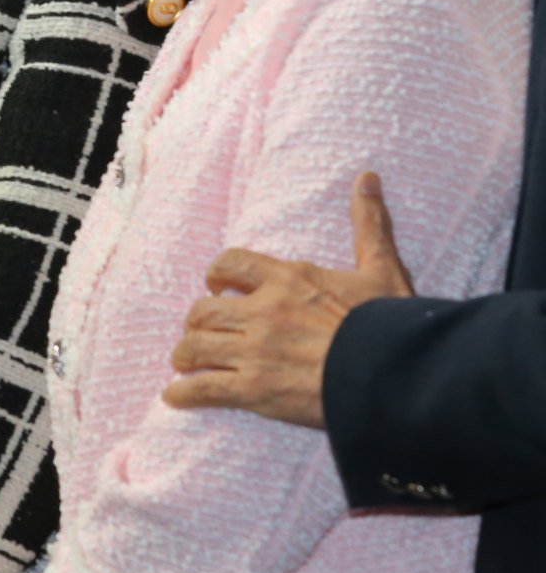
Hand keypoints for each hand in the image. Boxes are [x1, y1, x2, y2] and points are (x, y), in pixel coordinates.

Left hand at [162, 171, 415, 426]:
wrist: (396, 379)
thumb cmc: (390, 326)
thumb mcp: (381, 270)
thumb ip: (368, 224)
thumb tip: (367, 177)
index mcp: (287, 280)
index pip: (229, 263)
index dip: (217, 274)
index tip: (215, 285)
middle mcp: (263, 312)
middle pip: (203, 309)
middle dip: (197, 320)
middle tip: (201, 331)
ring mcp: (255, 351)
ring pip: (195, 346)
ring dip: (186, 354)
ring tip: (185, 361)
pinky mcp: (255, 390)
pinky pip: (204, 387)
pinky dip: (184, 392)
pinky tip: (176, 396)